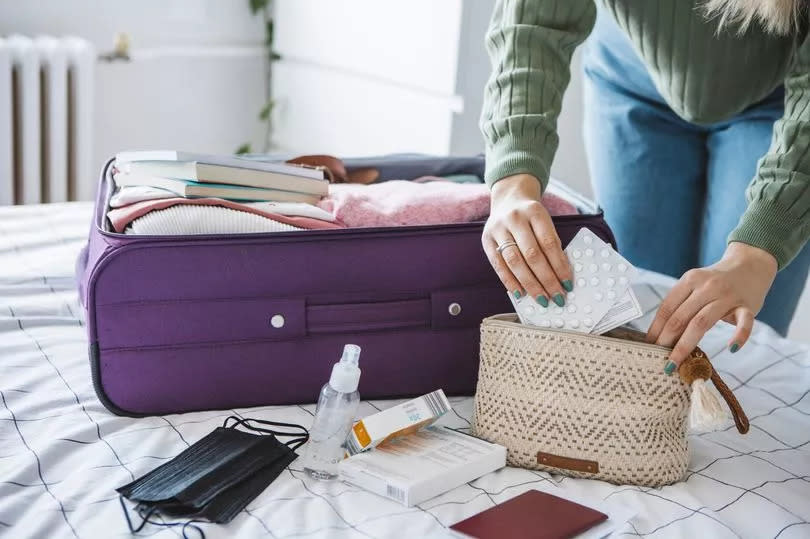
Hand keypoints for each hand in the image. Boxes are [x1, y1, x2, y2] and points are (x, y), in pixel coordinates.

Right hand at [482, 174, 572, 306]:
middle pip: (532, 254)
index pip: (549, 243)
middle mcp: (514, 218)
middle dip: (547, 279)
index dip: (560, 266)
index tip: (568, 284)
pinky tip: (520, 293)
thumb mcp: (544, 221)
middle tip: (557, 297)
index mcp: (535, 212)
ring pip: (515, 261)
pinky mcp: (486, 239)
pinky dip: (510, 281)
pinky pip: (498, 265)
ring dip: (530, 284)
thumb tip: (560, 276)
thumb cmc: (531, 215)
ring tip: (542, 298)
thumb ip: (551, 243)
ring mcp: (498, 228)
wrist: (508, 198)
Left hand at [646, 242, 777, 373]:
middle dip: (666, 341)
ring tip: (676, 363)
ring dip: (686, 345)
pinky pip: (745, 322)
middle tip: (660, 361)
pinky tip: (731, 349)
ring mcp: (727, 296)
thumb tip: (661, 335)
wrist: (750, 264)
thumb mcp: (696, 285)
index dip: (655, 329)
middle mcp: (706, 287)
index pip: (667, 308)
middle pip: (681, 318)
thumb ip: (682, 305)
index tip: (648, 346)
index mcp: (689, 280)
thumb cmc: (716, 281)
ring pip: (702, 322)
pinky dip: (740, 336)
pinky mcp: (748, 306)